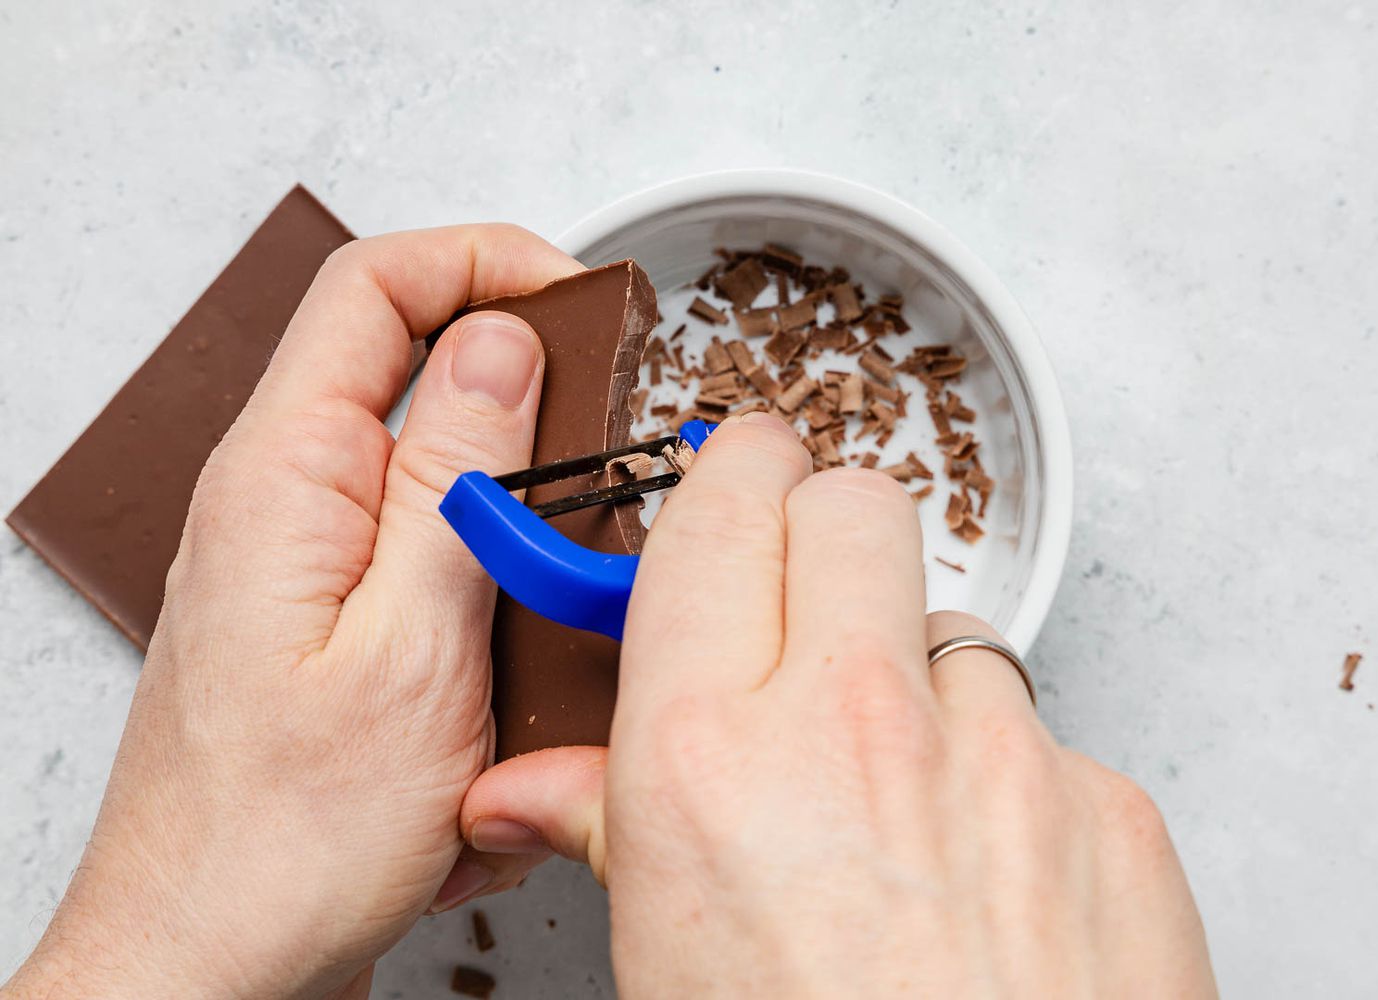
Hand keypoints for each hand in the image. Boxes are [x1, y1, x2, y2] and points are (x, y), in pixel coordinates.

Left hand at [4, 225, 581, 998]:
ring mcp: (304, 558)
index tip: (581, 294)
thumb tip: (502, 343)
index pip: (374, 288)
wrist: (208, 960)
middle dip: (524, 395)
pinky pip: (425, 555)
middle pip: (409, 367)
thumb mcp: (409, 649)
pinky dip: (487, 592)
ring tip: (556, 598)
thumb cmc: (283, 839)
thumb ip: (456, 483)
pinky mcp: (330, 616)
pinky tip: (505, 679)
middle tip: (607, 454)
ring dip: (513, 513)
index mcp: (285, 476)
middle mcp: (282, 500)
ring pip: (433, 469)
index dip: (484, 260)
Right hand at [457, 415, 1217, 997]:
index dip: (729, 480)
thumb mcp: (661, 955)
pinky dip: (1006, 780)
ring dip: (918, 679)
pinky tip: (982, 875)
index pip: (725, 504)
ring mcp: (999, 756)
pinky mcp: (1105, 803)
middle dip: (826, 531)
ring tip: (897, 796)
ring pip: (952, 627)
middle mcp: (856, 726)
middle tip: (809, 601)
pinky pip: (1041, 737)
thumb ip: (600, 828)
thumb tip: (520, 791)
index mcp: (709, 753)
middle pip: (855, 502)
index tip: (730, 488)